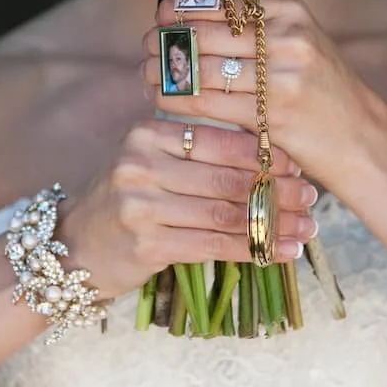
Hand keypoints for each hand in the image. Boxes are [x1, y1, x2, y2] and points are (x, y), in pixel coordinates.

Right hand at [54, 121, 318, 298]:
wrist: (75, 246)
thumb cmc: (125, 201)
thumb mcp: (149, 162)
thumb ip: (195, 150)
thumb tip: (271, 151)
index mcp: (144, 134)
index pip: (216, 138)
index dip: (262, 152)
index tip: (296, 163)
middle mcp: (139, 165)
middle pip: (225, 178)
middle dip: (276, 189)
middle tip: (311, 196)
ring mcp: (141, 206)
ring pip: (226, 214)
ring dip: (274, 223)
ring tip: (307, 228)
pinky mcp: (148, 243)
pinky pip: (215, 245)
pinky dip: (255, 250)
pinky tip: (282, 252)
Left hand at [142, 0, 386, 181]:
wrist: (363, 141)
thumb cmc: (321, 93)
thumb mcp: (299, 45)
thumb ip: (255, 28)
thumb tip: (188, 14)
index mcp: (290, 13)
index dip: (182, 6)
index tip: (161, 15)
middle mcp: (287, 37)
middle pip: (203, 30)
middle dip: (165, 38)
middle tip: (145, 46)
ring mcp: (281, 75)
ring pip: (199, 66)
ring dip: (161, 69)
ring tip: (145, 73)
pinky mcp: (271, 113)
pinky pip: (205, 101)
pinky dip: (174, 98)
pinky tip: (160, 98)